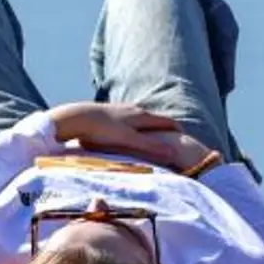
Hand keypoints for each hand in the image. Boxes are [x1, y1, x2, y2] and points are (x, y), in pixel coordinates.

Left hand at [48, 101, 180, 159]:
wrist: (76, 117)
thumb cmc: (102, 129)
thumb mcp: (129, 140)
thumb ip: (150, 147)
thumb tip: (174, 153)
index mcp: (142, 116)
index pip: (167, 122)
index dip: (178, 131)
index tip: (187, 140)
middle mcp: (134, 110)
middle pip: (156, 120)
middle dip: (166, 130)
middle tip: (174, 142)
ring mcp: (121, 111)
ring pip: (141, 121)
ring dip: (150, 130)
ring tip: (153, 140)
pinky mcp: (109, 115)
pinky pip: (128, 123)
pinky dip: (135, 130)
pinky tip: (128, 137)